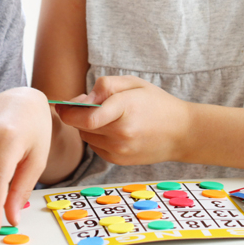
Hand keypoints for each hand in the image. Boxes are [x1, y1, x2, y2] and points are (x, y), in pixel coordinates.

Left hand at [55, 76, 190, 165]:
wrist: (182, 133)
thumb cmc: (157, 103)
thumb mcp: (134, 83)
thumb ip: (106, 86)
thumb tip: (82, 100)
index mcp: (125, 110)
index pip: (86, 116)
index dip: (68, 110)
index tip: (61, 103)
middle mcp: (121, 134)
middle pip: (81, 125)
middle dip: (76, 114)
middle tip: (84, 103)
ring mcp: (120, 151)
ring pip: (86, 136)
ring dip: (86, 125)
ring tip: (104, 115)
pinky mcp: (119, 161)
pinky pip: (95, 146)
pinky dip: (96, 136)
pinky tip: (112, 128)